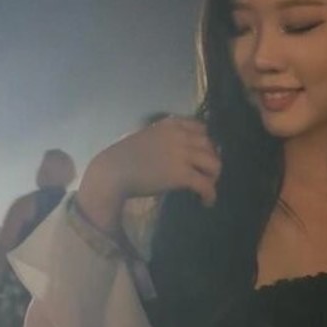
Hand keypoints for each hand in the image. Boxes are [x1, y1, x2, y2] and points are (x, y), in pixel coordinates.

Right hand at [79, 116, 221, 226]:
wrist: (112, 171)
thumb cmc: (122, 156)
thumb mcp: (145, 137)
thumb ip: (162, 139)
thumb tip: (175, 154)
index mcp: (170, 124)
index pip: (201, 128)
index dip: (206, 143)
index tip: (202, 155)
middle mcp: (180, 136)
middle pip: (210, 146)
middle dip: (211, 160)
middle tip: (206, 174)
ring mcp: (182, 155)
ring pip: (214, 164)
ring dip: (214, 177)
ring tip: (207, 188)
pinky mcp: (182, 175)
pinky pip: (206, 185)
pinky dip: (210, 195)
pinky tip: (206, 202)